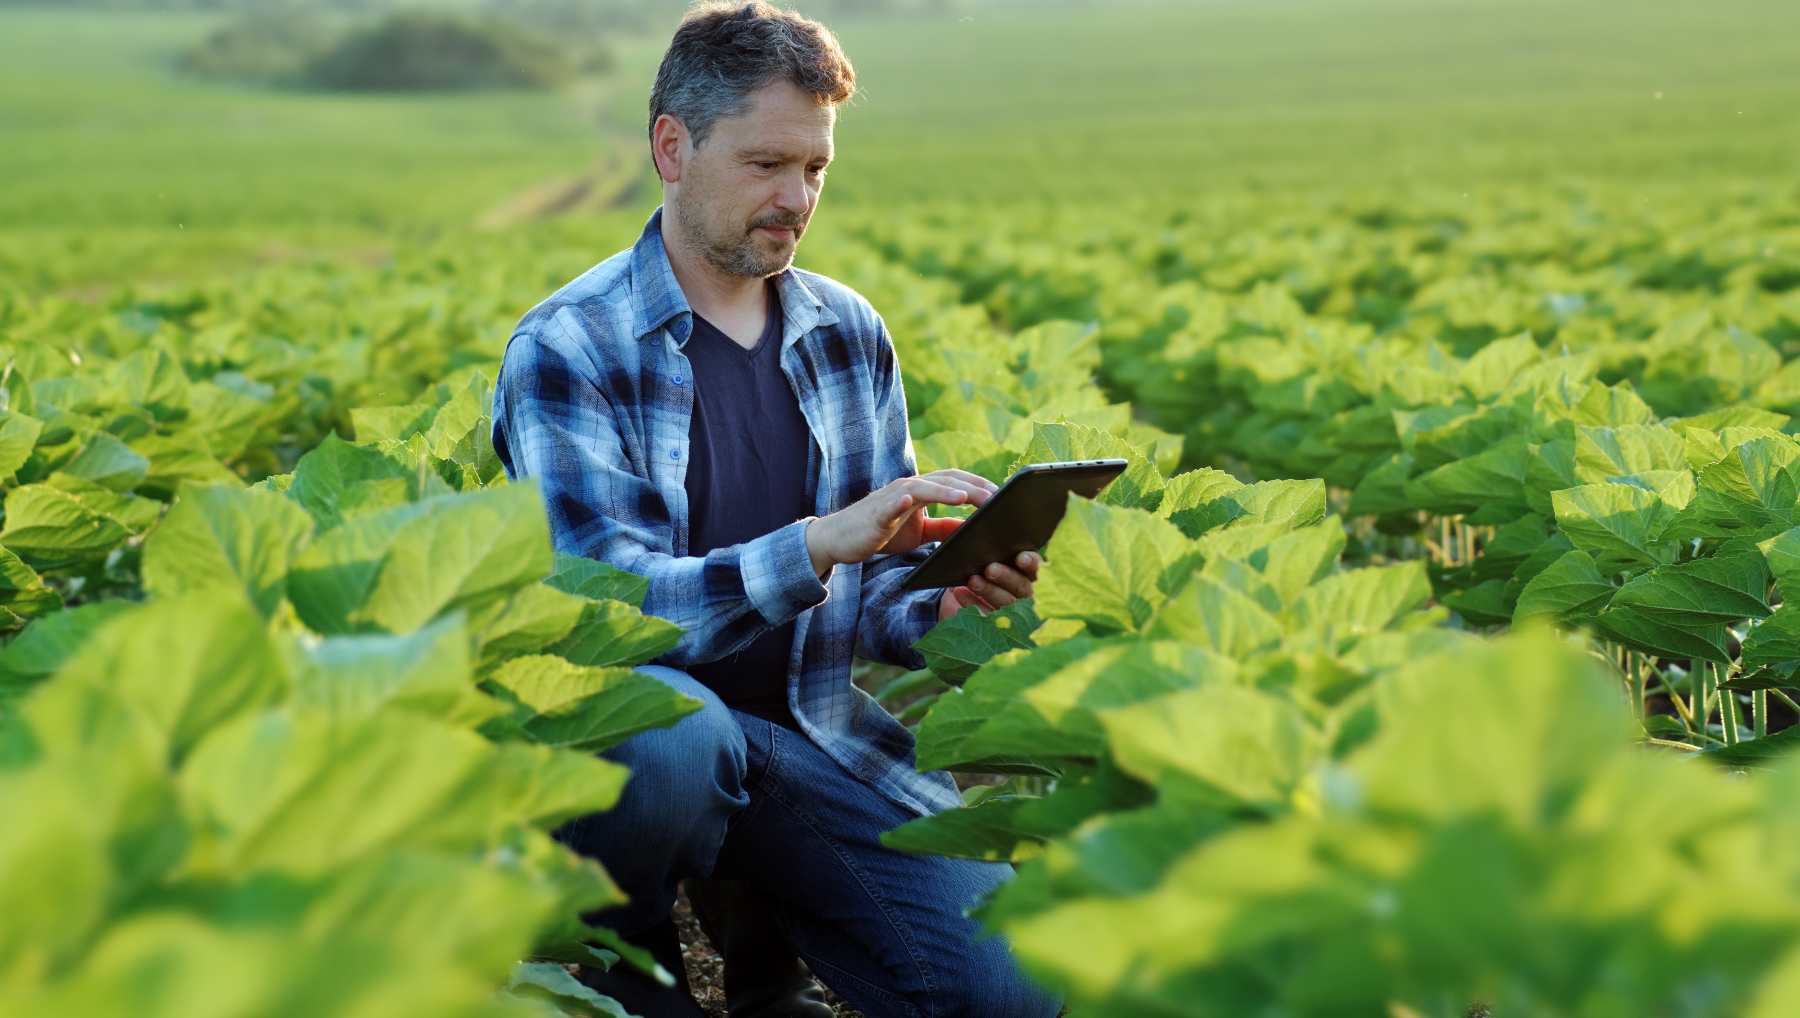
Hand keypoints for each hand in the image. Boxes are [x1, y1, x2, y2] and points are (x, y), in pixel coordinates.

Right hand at [806, 469, 996, 573]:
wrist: (840, 539)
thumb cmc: (880, 533)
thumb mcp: (919, 533)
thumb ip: (943, 527)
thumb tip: (970, 528)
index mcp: (922, 491)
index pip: (957, 482)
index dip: (981, 486)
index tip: (1005, 497)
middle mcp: (910, 487)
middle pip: (947, 480)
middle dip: (974, 488)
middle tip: (999, 498)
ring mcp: (893, 497)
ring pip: (924, 487)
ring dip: (946, 491)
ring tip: (968, 498)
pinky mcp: (877, 512)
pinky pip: (892, 504)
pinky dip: (903, 500)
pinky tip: (912, 500)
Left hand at [938, 550, 1039, 622]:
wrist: (968, 599)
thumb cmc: (987, 571)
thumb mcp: (993, 558)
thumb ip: (996, 548)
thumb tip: (976, 530)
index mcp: (1032, 577)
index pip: (1037, 570)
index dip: (1032, 564)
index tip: (1021, 558)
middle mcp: (1028, 598)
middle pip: (1022, 588)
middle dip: (1007, 577)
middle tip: (990, 569)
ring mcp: (1014, 616)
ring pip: (1006, 604)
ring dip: (989, 590)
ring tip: (972, 580)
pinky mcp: (996, 628)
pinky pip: (986, 616)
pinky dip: (972, 603)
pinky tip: (959, 592)